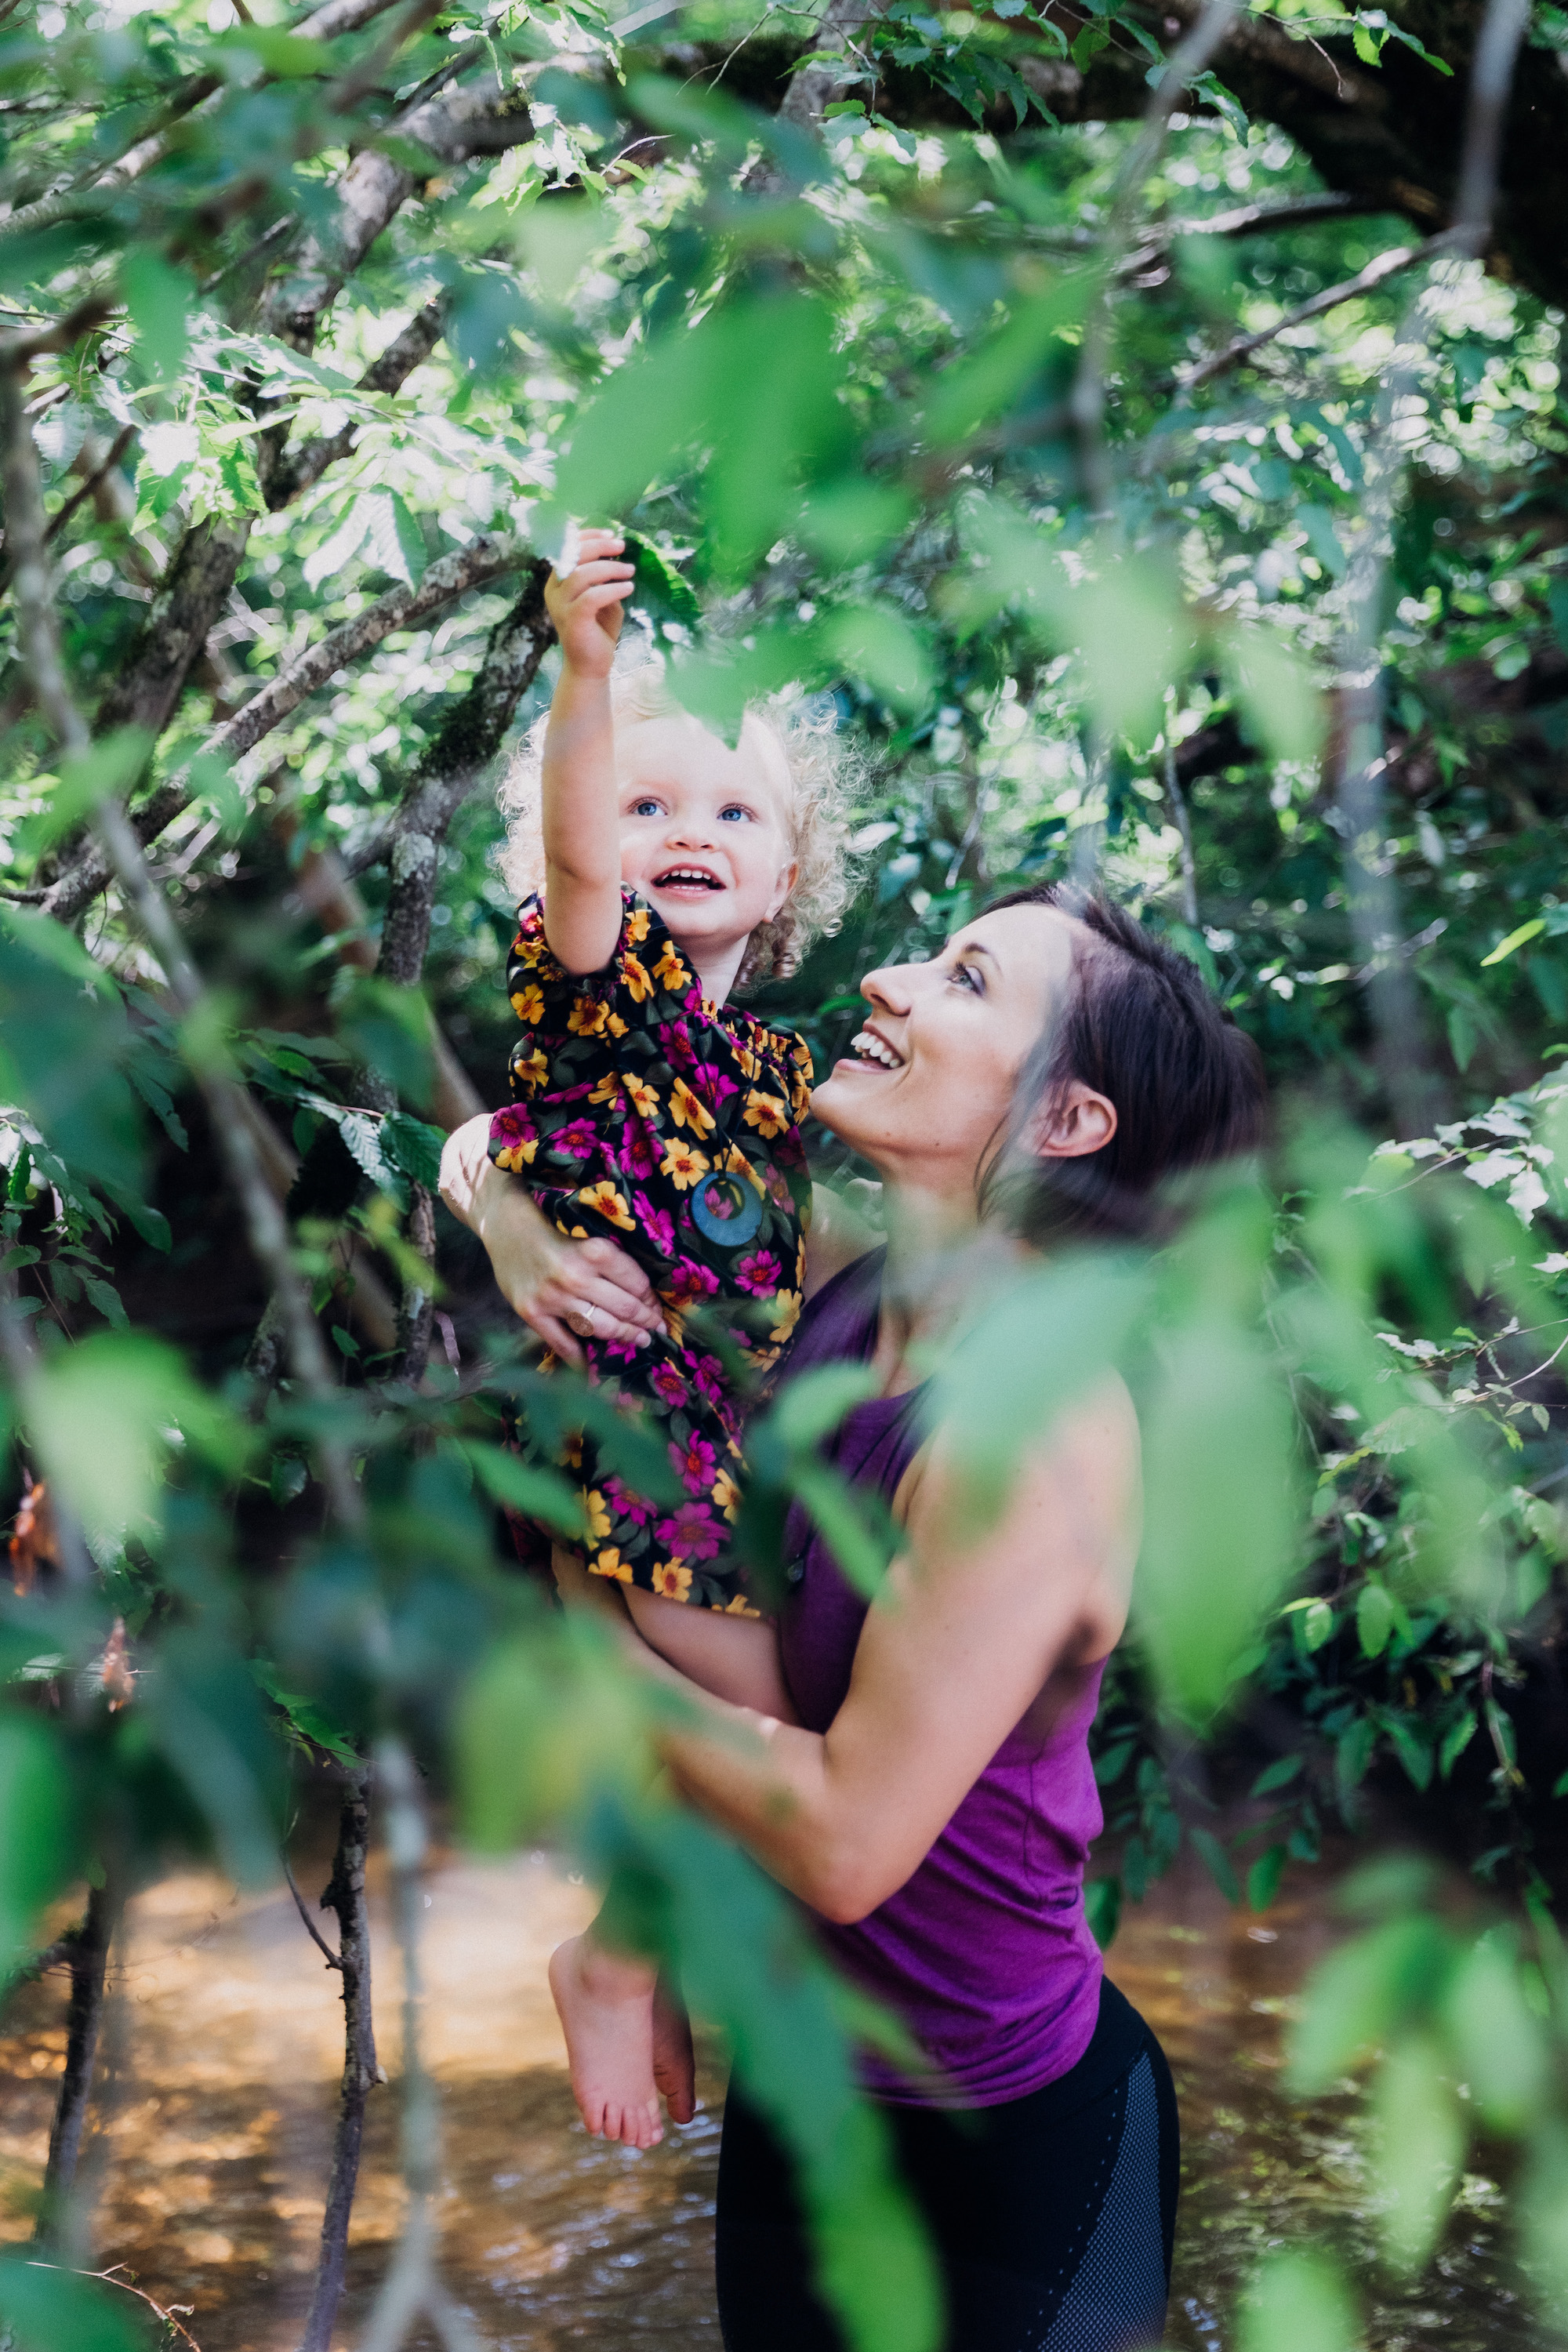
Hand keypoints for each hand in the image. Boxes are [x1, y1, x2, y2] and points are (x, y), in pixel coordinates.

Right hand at [440, 1115, 663, 1364]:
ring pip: (599, 1327)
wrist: (504, 1225)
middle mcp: (575, 1276)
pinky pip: (562, 1342)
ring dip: (623, 1337)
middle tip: (656, 1331)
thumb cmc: (552, 1227)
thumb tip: (644, 1296)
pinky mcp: (531, 1312)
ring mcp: (552, 1297)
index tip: (658, 1309)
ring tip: (637, 1341)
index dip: (651, 1300)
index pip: (637, 1285)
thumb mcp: (588, 1235)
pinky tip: (591, 1366)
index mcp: (595, 1251)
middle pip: (623, 1308)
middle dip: (644, 1322)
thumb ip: (611, 1263)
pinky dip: (578, 1357)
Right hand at [545, 527, 635, 680]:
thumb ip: (604, 576)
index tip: (611, 534)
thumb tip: (616, 553)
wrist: (591, 665)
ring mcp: (560, 605)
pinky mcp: (572, 620)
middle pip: (572, 555)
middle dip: (599, 546)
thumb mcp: (603, 596)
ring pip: (582, 574)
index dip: (588, 536)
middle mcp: (554, 590)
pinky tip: (628, 588)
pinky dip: (612, 589)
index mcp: (558, 580)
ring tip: (630, 571)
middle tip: (622, 546)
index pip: (567, 547)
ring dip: (609, 568)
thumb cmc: (598, 630)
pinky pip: (592, 597)